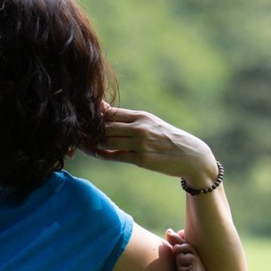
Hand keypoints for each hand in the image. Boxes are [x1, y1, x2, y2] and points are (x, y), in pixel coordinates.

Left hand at [94, 105, 218, 183]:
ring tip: (85, 143)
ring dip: (93, 142)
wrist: (191, 155)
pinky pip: (115, 156)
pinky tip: (96, 153)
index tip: (82, 118)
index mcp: (141, 116)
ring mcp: (140, 144)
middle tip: (78, 132)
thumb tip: (105, 110)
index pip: (111, 112)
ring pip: (107, 140)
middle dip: (90, 129)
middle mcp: (140, 127)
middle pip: (105, 125)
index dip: (94, 115)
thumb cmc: (168, 138)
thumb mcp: (150, 123)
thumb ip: (128, 119)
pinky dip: (103, 154)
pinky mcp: (142, 159)